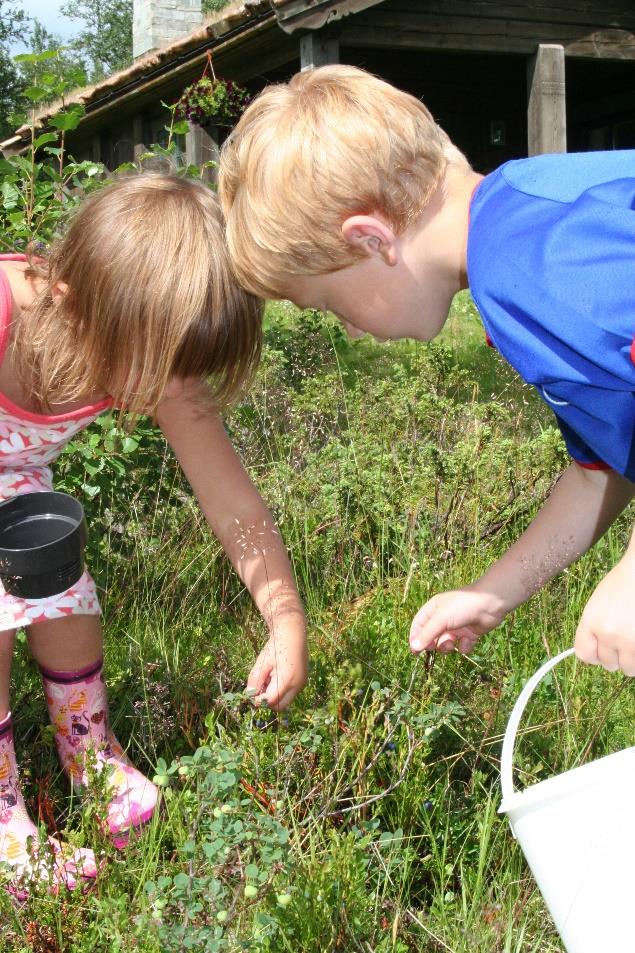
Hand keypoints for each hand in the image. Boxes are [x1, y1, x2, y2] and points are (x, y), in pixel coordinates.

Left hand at [246, 619, 307, 709]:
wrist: (292, 633)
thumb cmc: (275, 647)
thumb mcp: (262, 663)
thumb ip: (255, 681)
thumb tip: (250, 695)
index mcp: (287, 681)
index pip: (271, 701)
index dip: (259, 700)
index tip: (251, 692)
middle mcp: (297, 686)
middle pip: (280, 705)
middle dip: (268, 701)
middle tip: (259, 688)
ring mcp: (302, 683)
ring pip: (285, 700)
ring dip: (274, 695)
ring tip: (267, 678)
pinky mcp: (302, 680)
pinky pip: (290, 692)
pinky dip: (281, 689)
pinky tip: (275, 675)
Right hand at [409, 584, 505, 654]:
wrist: (490, 604)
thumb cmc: (462, 606)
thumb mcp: (441, 619)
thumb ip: (427, 634)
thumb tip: (414, 647)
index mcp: (433, 609)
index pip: (419, 625)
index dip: (415, 637)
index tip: (415, 651)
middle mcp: (444, 618)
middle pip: (431, 636)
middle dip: (432, 644)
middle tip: (434, 647)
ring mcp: (457, 627)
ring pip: (445, 643)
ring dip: (447, 646)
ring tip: (452, 642)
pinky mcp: (469, 634)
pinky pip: (462, 646)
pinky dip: (465, 646)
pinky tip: (469, 640)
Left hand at [575, 553, 634, 675]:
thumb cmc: (623, 583)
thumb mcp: (598, 603)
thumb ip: (595, 628)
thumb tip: (596, 652)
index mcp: (591, 621)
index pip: (584, 654)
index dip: (595, 655)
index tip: (603, 652)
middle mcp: (608, 633)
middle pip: (608, 664)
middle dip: (618, 657)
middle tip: (626, 641)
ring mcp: (630, 640)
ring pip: (629, 669)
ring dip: (633, 660)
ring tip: (634, 640)